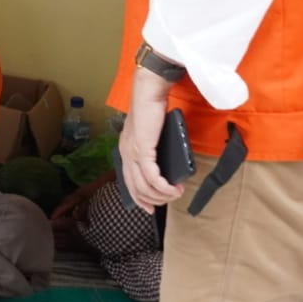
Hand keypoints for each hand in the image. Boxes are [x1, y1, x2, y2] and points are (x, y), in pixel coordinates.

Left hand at [117, 67, 185, 213]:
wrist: (149, 92)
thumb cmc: (152, 109)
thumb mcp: (151, 134)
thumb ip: (154, 149)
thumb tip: (166, 166)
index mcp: (125, 151)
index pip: (128, 183)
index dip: (140, 199)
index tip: (151, 209)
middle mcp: (125, 154)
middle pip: (136, 189)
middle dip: (154, 201)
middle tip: (170, 200)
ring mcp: (132, 153)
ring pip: (144, 186)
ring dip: (162, 195)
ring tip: (177, 192)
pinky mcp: (142, 150)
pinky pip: (152, 177)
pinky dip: (164, 186)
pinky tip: (173, 188)